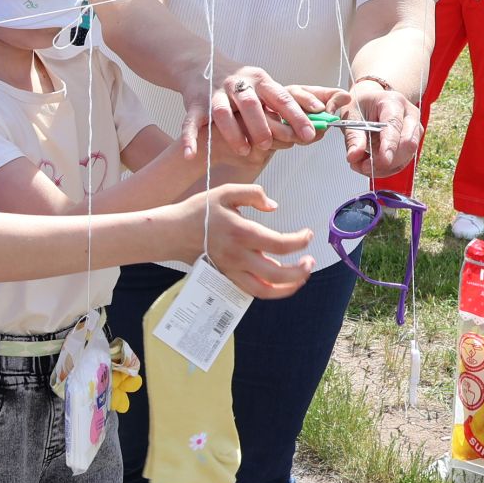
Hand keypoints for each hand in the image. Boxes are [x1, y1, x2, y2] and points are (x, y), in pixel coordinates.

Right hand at [176, 184, 313, 297]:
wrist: (173, 232)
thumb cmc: (199, 211)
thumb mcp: (226, 192)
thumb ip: (253, 193)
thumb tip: (274, 206)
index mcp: (241, 232)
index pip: (279, 244)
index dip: (300, 241)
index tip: (308, 234)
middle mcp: (238, 256)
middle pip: (276, 274)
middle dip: (300, 271)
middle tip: (310, 261)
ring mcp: (231, 270)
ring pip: (264, 290)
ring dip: (287, 288)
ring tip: (301, 278)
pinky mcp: (227, 277)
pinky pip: (251, 291)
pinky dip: (269, 290)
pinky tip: (279, 280)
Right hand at [185, 62, 315, 158]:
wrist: (202, 64)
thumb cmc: (243, 84)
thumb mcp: (267, 87)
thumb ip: (291, 102)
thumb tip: (322, 115)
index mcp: (260, 81)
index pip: (281, 96)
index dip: (297, 114)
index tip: (311, 133)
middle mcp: (238, 84)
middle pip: (250, 103)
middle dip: (261, 124)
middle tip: (269, 144)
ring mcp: (215, 94)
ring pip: (222, 112)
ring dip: (233, 132)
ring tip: (244, 150)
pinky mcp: (195, 104)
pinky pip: (191, 122)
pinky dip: (190, 138)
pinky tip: (191, 154)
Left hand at [328, 78, 420, 176]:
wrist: (370, 101)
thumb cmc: (362, 105)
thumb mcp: (351, 115)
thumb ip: (353, 137)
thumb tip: (354, 156)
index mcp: (393, 102)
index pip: (395, 125)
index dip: (390, 145)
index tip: (384, 161)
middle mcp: (409, 115)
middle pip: (407, 144)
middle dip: (386, 161)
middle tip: (362, 165)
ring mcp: (414, 130)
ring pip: (406, 157)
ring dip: (383, 168)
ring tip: (362, 165)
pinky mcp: (412, 144)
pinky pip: (402, 163)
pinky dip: (385, 169)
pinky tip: (370, 165)